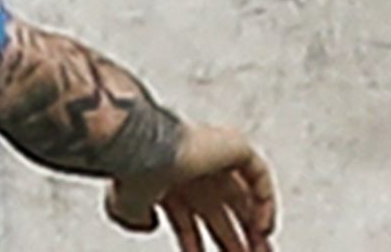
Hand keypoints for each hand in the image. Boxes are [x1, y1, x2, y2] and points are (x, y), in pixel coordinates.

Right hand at [104, 125, 273, 251]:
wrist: (142, 151)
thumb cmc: (130, 174)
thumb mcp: (124, 209)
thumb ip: (137, 220)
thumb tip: (151, 225)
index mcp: (171, 187)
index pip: (190, 222)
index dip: (200, 246)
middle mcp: (194, 175)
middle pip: (223, 214)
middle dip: (236, 241)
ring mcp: (215, 161)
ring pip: (243, 199)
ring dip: (254, 228)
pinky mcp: (234, 148)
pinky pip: (259, 177)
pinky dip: (265, 202)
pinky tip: (263, 228)